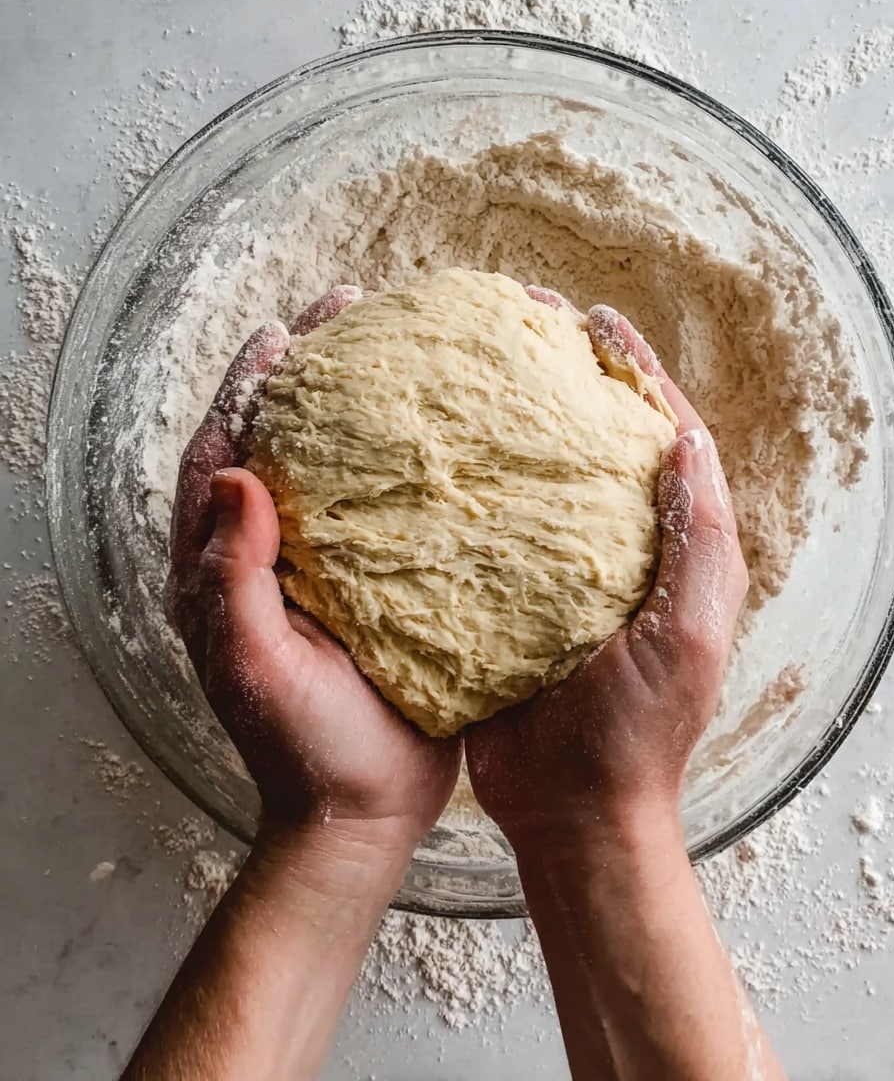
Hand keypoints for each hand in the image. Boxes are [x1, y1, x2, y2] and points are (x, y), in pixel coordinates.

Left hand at [165, 286, 460, 859]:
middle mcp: (267, 560)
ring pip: (330, 469)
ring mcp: (322, 572)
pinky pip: (381, 510)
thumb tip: (234, 475)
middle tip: (348, 314)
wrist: (364, 812)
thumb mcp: (257, 665)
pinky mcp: (375, 589)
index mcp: (222, 573)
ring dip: (355, 409)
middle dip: (304, 375)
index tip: (283, 335)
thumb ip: (233, 577)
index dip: (246, 388)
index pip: (220, 457)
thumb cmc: (304, 749)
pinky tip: (439, 439)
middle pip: (275, 444)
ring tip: (395, 352)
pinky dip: (401, 465)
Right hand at [466, 293, 747, 845]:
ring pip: (545, 471)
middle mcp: (620, 547)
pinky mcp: (512, 595)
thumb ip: (696, 539)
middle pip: (601, 438)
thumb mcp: (685, 632)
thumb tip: (686, 438)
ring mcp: (563, 570)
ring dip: (518, 415)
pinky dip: (477, 479)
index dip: (635, 370)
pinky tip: (440, 451)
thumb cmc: (637, 730)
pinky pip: (496, 520)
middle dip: (570, 373)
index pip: (664, 434)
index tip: (596, 320)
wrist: (572, 810)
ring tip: (476, 363)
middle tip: (525, 320)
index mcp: (673, 548)